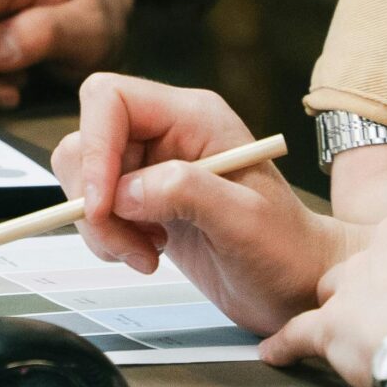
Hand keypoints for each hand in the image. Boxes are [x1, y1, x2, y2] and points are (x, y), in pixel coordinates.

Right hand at [52, 73, 358, 334]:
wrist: (301, 287)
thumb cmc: (289, 251)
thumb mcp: (245, 220)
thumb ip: (186, 193)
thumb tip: (124, 191)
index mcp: (194, 116)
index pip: (111, 99)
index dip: (94, 146)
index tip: (102, 204)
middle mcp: (167, 132)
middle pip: (89, 139)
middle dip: (94, 196)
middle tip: (125, 242)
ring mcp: (153, 166)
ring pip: (86, 176)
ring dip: (101, 224)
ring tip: (145, 253)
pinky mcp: (145, 200)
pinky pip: (97, 207)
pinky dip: (108, 238)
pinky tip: (148, 254)